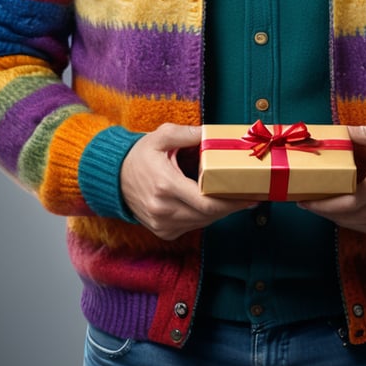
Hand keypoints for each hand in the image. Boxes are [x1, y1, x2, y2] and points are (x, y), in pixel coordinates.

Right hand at [120, 123, 255, 239]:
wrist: (113, 178)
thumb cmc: (139, 155)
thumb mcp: (161, 136)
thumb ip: (187, 133)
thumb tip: (212, 133)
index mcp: (165, 186)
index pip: (206, 202)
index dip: (231, 202)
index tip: (250, 196)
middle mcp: (163, 210)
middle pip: (208, 215)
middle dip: (231, 206)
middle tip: (251, 195)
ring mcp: (162, 224)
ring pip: (202, 222)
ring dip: (220, 211)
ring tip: (237, 198)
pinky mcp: (163, 231)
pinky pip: (192, 225)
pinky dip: (205, 216)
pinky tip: (214, 203)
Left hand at [299, 121, 365, 237]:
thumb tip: (342, 133)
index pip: (356, 197)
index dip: (329, 201)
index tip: (307, 196)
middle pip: (351, 213)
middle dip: (323, 209)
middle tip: (303, 201)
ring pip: (354, 223)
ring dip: (331, 215)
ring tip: (313, 203)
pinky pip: (362, 227)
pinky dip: (345, 220)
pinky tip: (333, 209)